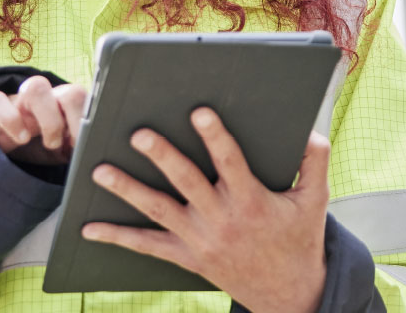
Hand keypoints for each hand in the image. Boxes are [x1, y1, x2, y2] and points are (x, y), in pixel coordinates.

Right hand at [0, 75, 87, 166]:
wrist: (3, 151)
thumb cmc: (39, 147)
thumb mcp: (63, 150)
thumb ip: (78, 147)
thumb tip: (97, 156)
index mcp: (68, 105)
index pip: (88, 99)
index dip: (88, 120)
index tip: (86, 143)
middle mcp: (48, 97)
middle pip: (70, 91)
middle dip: (74, 120)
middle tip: (69, 145)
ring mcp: (20, 99)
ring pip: (36, 87)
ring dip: (48, 119)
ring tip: (50, 144)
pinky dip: (11, 120)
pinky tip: (21, 139)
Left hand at [84, 108, 329, 312]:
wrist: (288, 292)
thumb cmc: (300, 238)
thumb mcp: (316, 199)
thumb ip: (315, 161)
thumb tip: (308, 130)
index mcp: (253, 201)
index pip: (231, 163)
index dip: (216, 137)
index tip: (199, 112)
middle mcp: (222, 220)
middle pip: (187, 182)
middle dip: (162, 157)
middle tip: (140, 134)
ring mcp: (201, 240)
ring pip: (159, 211)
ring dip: (129, 190)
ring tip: (101, 171)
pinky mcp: (187, 257)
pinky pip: (148, 247)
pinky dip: (118, 237)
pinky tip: (89, 229)